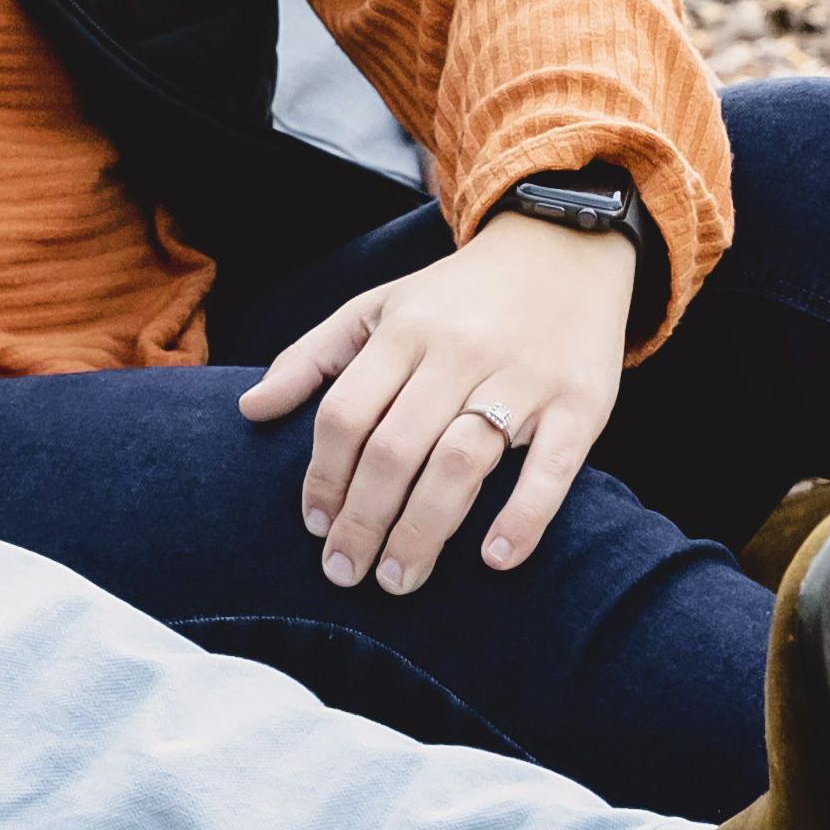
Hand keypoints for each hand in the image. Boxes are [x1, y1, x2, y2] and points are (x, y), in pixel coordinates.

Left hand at [237, 211, 636, 594]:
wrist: (565, 250)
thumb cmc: (460, 296)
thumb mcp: (380, 307)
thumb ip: (313, 357)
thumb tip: (250, 409)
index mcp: (405, 332)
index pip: (346, 415)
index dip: (323, 478)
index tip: (315, 528)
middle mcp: (459, 353)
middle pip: (395, 449)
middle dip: (363, 520)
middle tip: (346, 573)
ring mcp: (522, 378)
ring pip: (459, 461)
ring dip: (423, 530)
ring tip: (398, 579)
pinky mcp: (579, 403)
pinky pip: (550, 468)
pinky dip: (522, 516)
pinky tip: (494, 558)